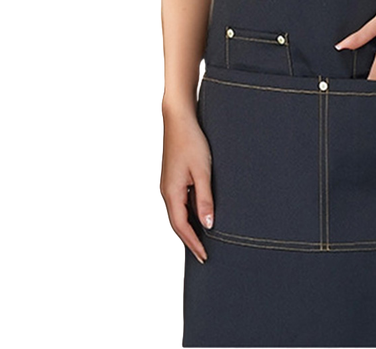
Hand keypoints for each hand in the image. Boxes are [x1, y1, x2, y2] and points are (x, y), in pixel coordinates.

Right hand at [160, 108, 213, 262]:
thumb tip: (209, 225)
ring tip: (205, 238)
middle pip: (178, 222)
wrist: (179, 119)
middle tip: (205, 254)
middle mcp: (167, 191)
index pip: (182, 226)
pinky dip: (190, 212)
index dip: (193, 243)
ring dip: (191, 226)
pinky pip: (181, 201)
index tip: (204, 257)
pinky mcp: (174, 177)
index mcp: (171, 192)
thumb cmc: (191, 141)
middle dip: (190, 239)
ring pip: (179, 212)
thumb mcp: (203, 171)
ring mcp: (169, 184)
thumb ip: (205, 199)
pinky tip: (201, 213)